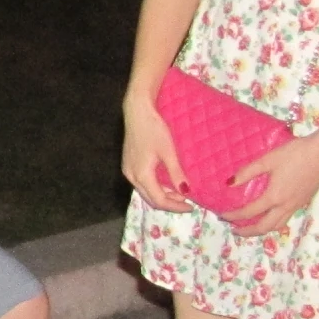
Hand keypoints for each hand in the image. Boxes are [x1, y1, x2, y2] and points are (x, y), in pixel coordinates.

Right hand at [121, 96, 190, 211]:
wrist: (137, 111)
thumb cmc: (154, 129)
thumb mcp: (168, 151)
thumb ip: (176, 173)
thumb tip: (186, 191)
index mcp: (141, 175)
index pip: (159, 200)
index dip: (175, 206)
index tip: (191, 206)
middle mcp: (131, 176)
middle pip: (150, 199)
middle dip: (169, 203)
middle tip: (186, 202)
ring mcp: (128, 170)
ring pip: (145, 191)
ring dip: (162, 195)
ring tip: (179, 192)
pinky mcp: (128, 164)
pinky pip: (142, 183)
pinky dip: (155, 187)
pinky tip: (165, 182)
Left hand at [221, 133, 318, 235]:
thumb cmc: (294, 153)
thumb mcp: (267, 160)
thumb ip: (247, 172)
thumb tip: (229, 183)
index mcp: (275, 196)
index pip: (250, 212)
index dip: (234, 216)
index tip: (223, 216)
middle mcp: (286, 205)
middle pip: (265, 227)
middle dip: (248, 231)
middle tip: (235, 230)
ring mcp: (297, 205)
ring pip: (278, 225)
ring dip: (263, 229)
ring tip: (251, 227)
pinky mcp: (304, 201)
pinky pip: (287, 218)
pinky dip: (275, 222)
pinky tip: (270, 214)